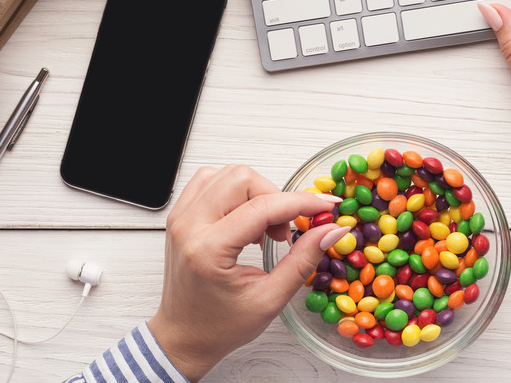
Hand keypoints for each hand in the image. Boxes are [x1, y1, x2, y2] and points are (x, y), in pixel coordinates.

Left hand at [148, 165, 348, 379]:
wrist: (183, 337)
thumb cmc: (219, 326)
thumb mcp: (270, 300)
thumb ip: (303, 260)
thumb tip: (330, 230)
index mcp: (207, 250)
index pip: (262, 206)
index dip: (301, 202)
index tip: (326, 207)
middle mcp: (188, 226)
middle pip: (242, 178)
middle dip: (276, 198)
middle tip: (284, 232)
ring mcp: (180, 217)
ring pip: (227, 174)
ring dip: (256, 194)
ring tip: (264, 228)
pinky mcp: (180, 215)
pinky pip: (210, 181)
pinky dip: (236, 193)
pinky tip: (246, 220)